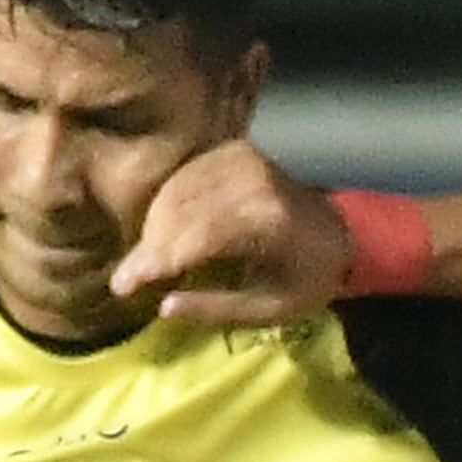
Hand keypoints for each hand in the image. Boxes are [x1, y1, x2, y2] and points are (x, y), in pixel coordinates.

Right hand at [112, 140, 351, 326]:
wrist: (339, 231)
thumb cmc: (308, 278)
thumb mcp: (273, 310)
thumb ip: (219, 308)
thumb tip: (164, 307)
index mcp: (265, 220)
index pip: (194, 236)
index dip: (154, 262)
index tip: (122, 286)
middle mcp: (251, 180)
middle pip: (178, 212)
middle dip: (147, 248)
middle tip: (125, 279)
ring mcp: (242, 159)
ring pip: (175, 193)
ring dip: (152, 228)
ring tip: (143, 263)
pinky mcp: (234, 151)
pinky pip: (184, 178)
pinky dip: (164, 206)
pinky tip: (158, 234)